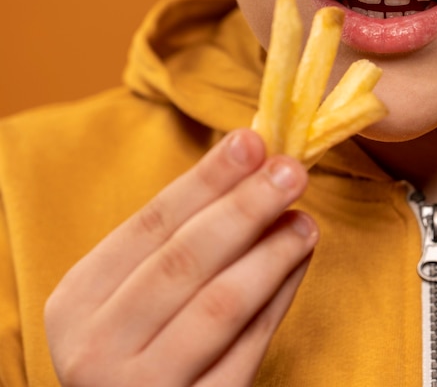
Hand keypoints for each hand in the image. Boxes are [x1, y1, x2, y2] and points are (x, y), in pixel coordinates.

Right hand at [45, 129, 316, 385]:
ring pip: (219, 304)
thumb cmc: (137, 342)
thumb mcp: (132, 292)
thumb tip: (249, 172)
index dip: (206, 179)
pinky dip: (277, 301)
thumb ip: (178, 242)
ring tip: (305, 220)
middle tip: (290, 171)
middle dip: (244, 207)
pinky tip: (297, 266)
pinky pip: (246, 348)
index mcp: (77, 299)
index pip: (151, 223)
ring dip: (270, 253)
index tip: (252, 141)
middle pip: (183, 258)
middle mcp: (96, 345)